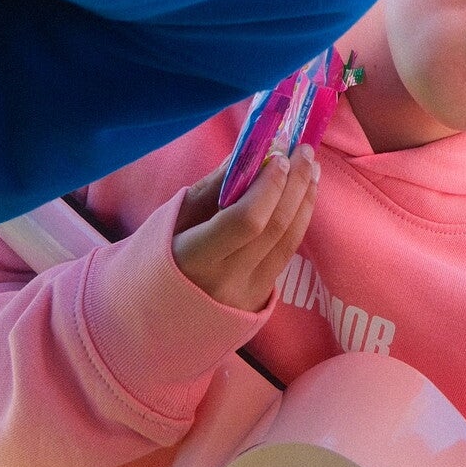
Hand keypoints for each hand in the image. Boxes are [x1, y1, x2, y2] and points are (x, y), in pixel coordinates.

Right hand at [171, 149, 318, 312]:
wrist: (154, 316)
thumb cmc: (157, 259)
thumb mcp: (174, 218)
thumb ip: (212, 186)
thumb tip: (249, 153)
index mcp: (196, 259)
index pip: (246, 220)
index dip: (268, 186)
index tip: (280, 155)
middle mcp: (227, 281)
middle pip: (275, 228)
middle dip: (295, 184)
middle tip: (305, 151)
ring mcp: (246, 295)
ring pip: (288, 242)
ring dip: (304, 201)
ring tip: (311, 170)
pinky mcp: (259, 301)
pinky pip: (285, 256)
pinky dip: (298, 223)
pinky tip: (302, 200)